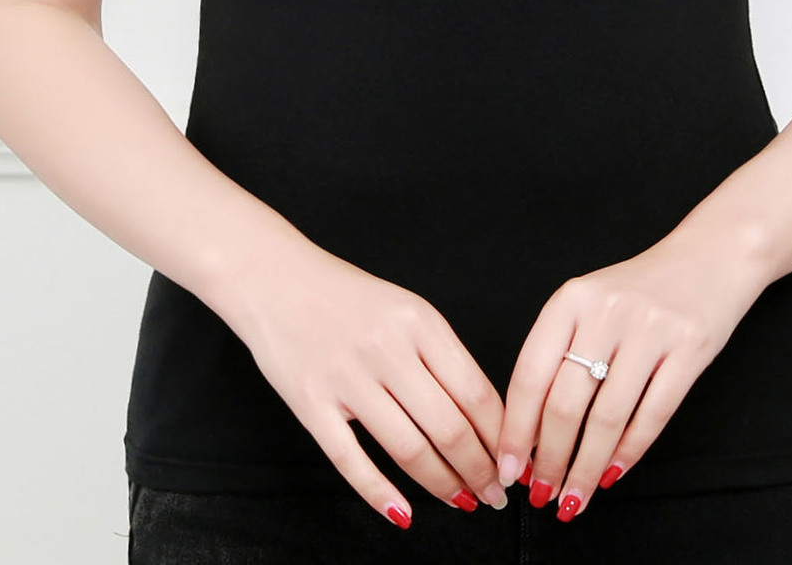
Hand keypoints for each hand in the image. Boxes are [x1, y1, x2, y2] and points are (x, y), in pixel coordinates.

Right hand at [230, 242, 510, 526]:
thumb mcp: (405, 308)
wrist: (276, 278)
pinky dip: (380, 493)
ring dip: (442, 484)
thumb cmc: (347, 297)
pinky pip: (351, 460)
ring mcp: (347, 378)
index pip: (475, 392)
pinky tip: (402, 513)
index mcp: (419, 321)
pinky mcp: (311, 404)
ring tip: (462, 501)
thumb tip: (484, 416)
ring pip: (408, 448)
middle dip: (480, 470)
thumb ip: (441, 355)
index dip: (501, 436)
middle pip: (448, 426)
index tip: (516, 460)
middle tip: (495, 494)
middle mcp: (387, 348)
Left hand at [497, 226, 766, 520]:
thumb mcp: (589, 303)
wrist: (711, 255)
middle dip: (548, 459)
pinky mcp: (689, 348)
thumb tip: (529, 430)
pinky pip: (653, 415)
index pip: (530, 375)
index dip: (516, 430)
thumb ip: (560, 353)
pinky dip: (629, 452)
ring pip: (607, 418)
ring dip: (586, 468)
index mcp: (570, 299)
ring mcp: (650, 329)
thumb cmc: (639, 290)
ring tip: (574, 497)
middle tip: (541, 494)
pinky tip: (613, 473)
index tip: (507, 468)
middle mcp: (606, 311)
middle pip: (565, 403)